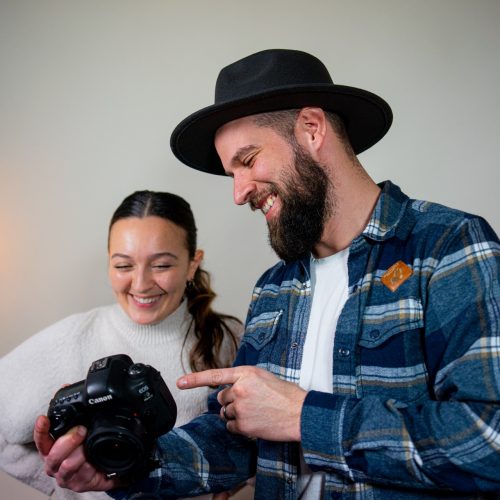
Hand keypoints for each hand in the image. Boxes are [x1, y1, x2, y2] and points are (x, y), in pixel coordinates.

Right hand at [33, 415, 117, 491]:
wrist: (103, 471)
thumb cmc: (87, 451)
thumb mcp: (81, 437)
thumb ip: (75, 427)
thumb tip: (81, 412)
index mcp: (51, 451)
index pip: (41, 440)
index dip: (40, 430)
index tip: (43, 419)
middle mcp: (54, 465)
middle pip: (53, 455)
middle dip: (69, 441)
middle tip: (82, 430)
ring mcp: (64, 477)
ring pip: (68, 465)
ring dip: (81, 453)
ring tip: (90, 447)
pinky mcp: (77, 485)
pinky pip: (83, 474)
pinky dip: (91, 465)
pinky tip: (95, 461)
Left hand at [177, 366, 306, 440]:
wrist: (299, 412)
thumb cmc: (285, 394)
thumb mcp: (263, 377)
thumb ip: (243, 380)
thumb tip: (228, 389)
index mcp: (245, 373)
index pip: (215, 375)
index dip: (194, 379)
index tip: (180, 383)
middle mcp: (240, 389)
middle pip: (221, 398)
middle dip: (231, 401)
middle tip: (250, 403)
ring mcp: (241, 407)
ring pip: (226, 413)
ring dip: (236, 414)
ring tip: (256, 412)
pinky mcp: (244, 425)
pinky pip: (231, 427)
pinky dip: (240, 427)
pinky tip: (255, 422)